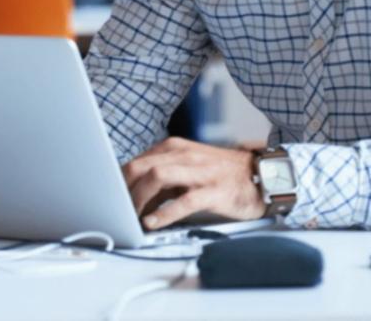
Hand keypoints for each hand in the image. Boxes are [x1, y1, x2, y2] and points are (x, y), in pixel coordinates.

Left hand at [122, 137, 264, 228]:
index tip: (109, 198)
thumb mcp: (187, 167)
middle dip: (123, 189)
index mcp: (174, 148)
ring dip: (139, 199)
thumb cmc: (220, 174)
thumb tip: (132, 195)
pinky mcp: (214, 191)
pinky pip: (184, 201)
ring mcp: (199, 172)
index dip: (118, 181)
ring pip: (158, 178)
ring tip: (131, 217)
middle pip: (141, 167)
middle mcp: (184, 155)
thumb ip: (162, 176)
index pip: (136, 161)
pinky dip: (164, 213)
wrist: (261, 175)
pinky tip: (152, 223)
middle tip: (116, 210)